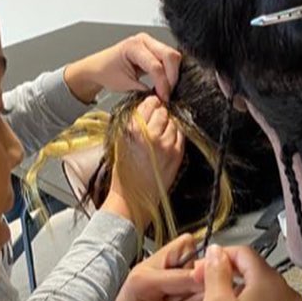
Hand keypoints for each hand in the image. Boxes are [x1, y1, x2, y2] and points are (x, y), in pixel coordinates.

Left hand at [52, 235, 203, 300]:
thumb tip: (218, 292)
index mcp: (144, 279)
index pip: (189, 270)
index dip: (210, 279)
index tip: (232, 288)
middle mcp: (147, 271)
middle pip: (187, 252)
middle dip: (203, 271)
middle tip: (216, 295)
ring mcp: (152, 278)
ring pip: (186, 266)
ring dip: (197, 283)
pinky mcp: (157, 289)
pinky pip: (181, 281)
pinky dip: (191, 292)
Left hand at [64, 33, 181, 103]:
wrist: (98, 67)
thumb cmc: (106, 72)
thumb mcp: (125, 84)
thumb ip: (144, 89)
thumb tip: (161, 95)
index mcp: (133, 46)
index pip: (156, 66)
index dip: (162, 84)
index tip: (163, 97)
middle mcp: (144, 40)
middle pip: (170, 56)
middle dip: (171, 77)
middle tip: (168, 94)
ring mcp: (150, 43)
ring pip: (172, 56)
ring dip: (172, 74)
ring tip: (166, 89)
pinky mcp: (154, 49)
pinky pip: (169, 59)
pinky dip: (170, 71)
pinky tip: (165, 83)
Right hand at [101, 95, 185, 224]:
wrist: (133, 197)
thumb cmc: (124, 174)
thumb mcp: (120, 142)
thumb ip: (132, 124)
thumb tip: (145, 108)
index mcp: (132, 129)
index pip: (148, 104)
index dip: (152, 103)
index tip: (153, 103)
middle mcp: (149, 134)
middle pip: (163, 111)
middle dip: (161, 113)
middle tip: (157, 119)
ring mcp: (165, 144)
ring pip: (174, 122)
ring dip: (169, 123)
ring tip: (161, 133)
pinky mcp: (176, 154)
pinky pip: (181, 135)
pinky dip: (176, 134)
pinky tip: (168, 141)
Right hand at [197, 245, 301, 300]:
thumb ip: (216, 272)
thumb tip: (217, 251)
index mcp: (270, 281)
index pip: (244, 252)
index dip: (218, 256)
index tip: (199, 270)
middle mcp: (286, 293)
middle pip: (253, 270)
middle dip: (227, 275)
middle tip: (202, 289)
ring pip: (259, 290)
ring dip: (236, 292)